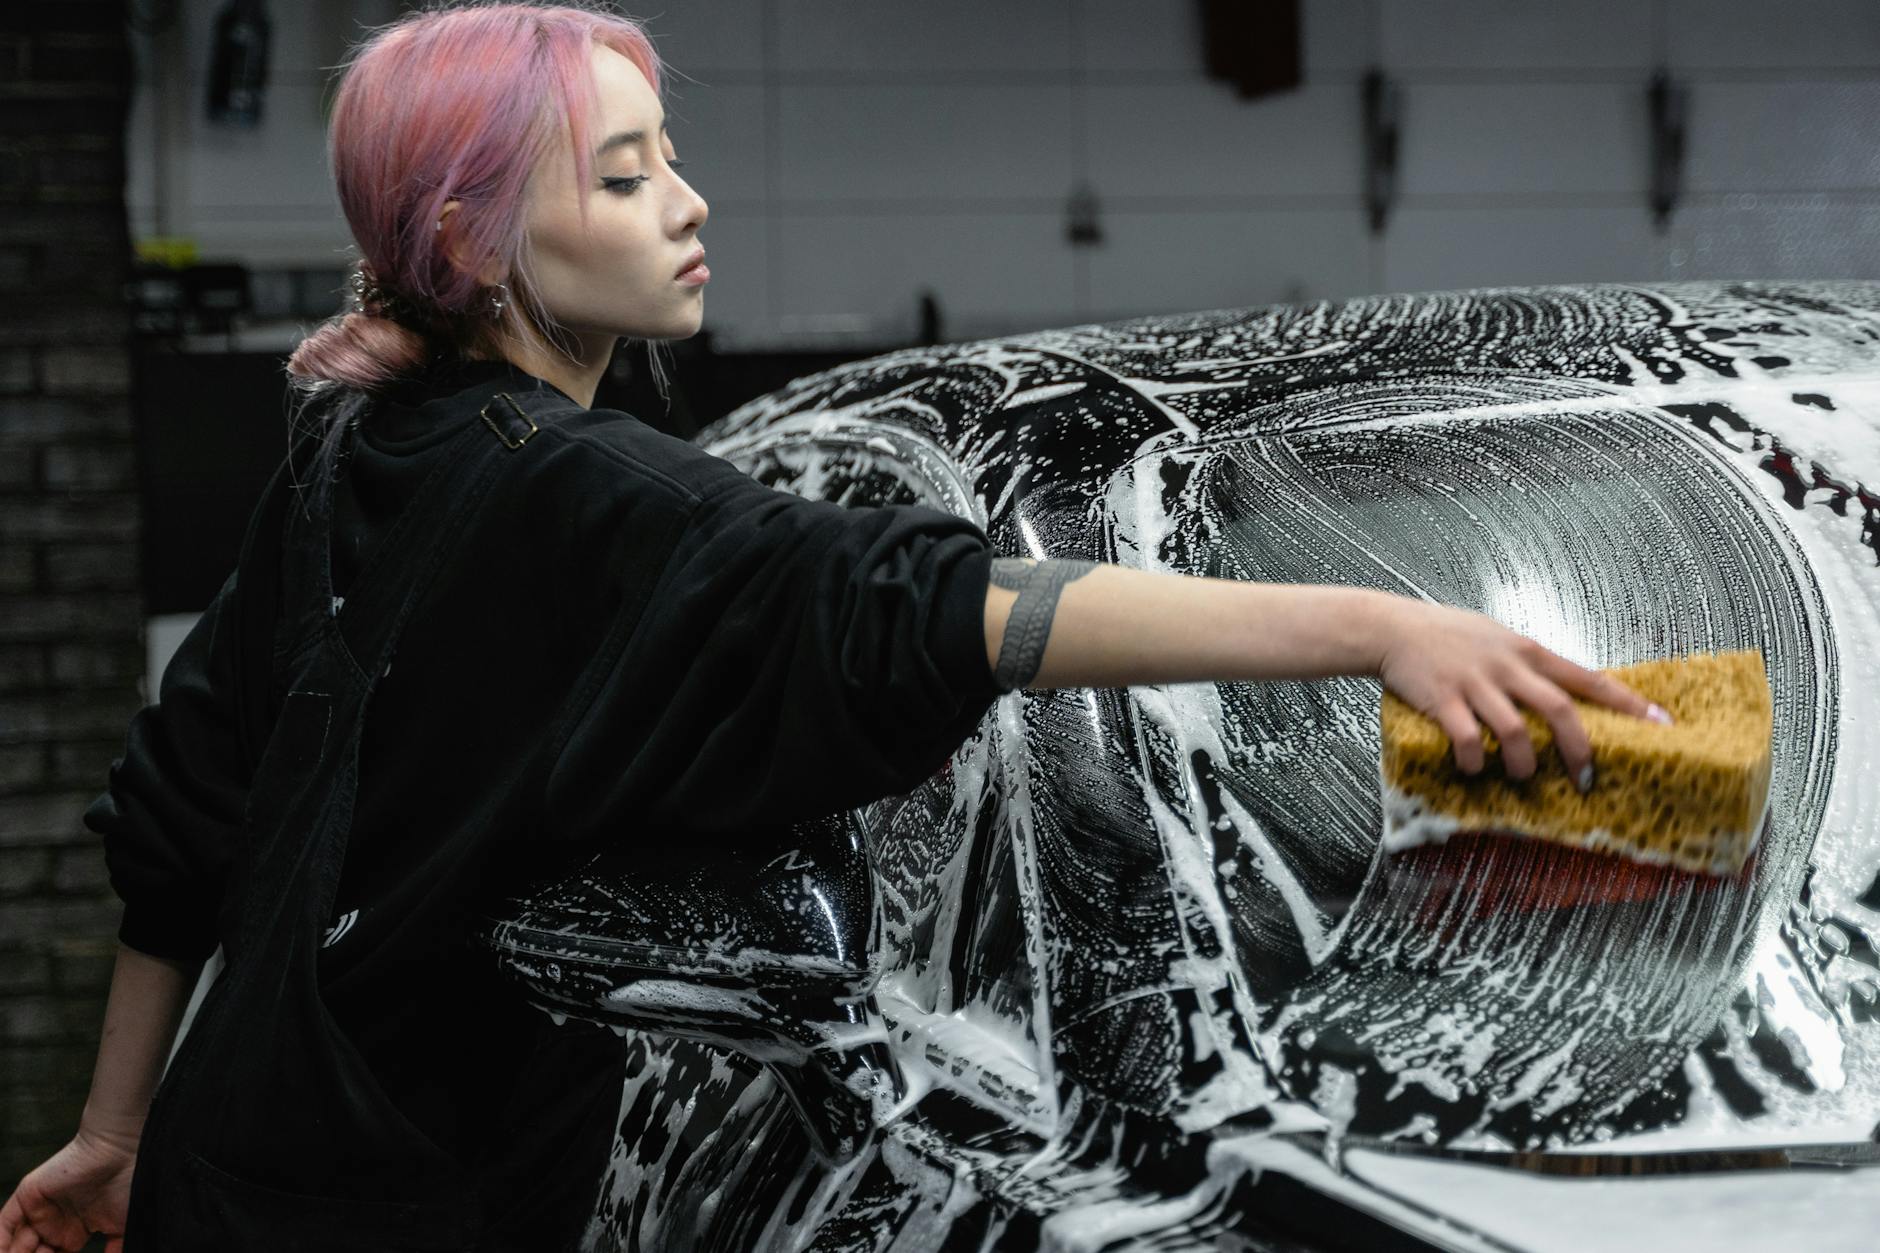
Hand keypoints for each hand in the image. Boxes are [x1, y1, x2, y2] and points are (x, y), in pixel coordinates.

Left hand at [0, 1128, 136, 1252]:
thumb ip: (115, 1249)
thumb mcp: (124, 1226)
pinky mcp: (26, 1198)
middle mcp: (55, 1223)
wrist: (123, 1151)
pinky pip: (3, 1226)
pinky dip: (0, 1244)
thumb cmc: (131, 1184)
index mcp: (77, 1231)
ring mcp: (39, 1211)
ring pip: (15, 1246)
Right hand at [1369, 595, 1671, 787]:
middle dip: (1578, 750)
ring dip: (1523, 764)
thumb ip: (1529, 664)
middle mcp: (1507, 666)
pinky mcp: (1443, 700)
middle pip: (1560, 710)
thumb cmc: (1446, 635)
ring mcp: (1475, 683)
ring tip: (1520, 776)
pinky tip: (1471, 768)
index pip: (1589, 678)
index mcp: (1527, 651)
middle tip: (1586, 777)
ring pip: (1516, 732)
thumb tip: (1567, 692)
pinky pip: (1467, 740)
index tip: (1661, 723)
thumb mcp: (1497, 639)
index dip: (1627, 703)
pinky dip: (1474, 762)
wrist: (1392, 628)